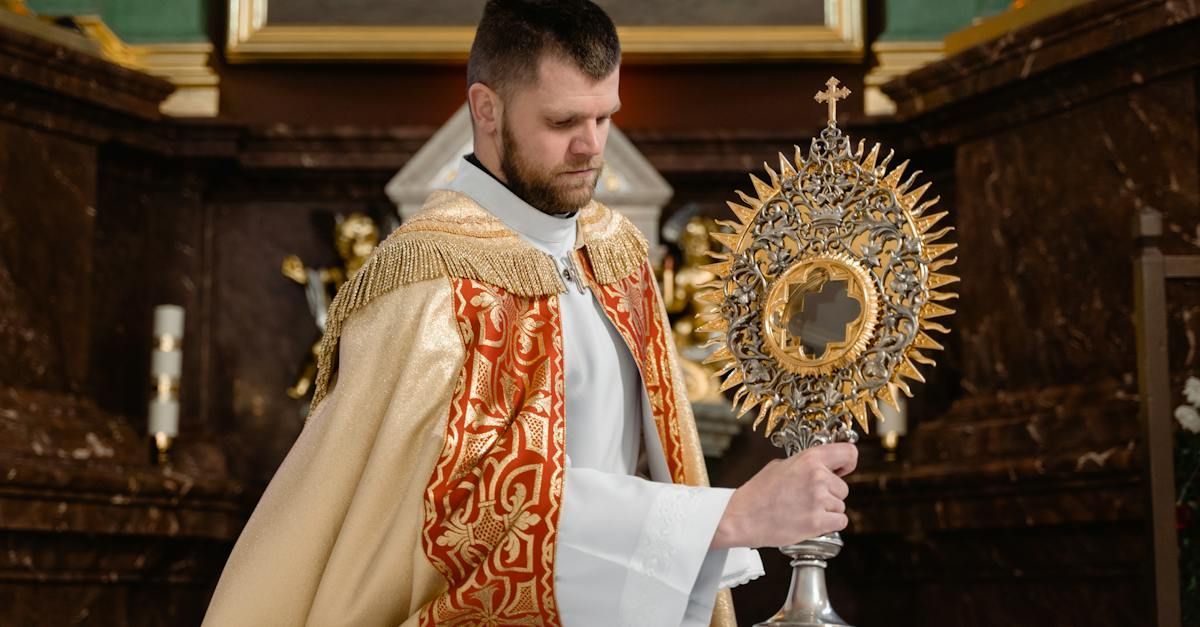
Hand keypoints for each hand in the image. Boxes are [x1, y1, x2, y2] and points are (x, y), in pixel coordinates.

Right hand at [711, 443, 857, 548]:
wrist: (742, 518)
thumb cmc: (757, 493)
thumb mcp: (778, 466)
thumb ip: (803, 464)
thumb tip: (820, 467)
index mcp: (809, 459)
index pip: (848, 453)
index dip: (848, 463)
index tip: (843, 471)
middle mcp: (817, 477)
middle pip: (843, 488)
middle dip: (830, 494)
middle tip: (807, 499)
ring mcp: (818, 500)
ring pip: (840, 506)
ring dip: (826, 510)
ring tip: (803, 510)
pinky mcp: (817, 522)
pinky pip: (839, 522)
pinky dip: (828, 524)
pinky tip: (810, 521)